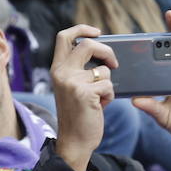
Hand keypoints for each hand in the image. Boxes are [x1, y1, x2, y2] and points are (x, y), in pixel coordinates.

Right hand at [49, 24, 118, 170]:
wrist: (74, 141)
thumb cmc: (78, 114)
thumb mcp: (71, 87)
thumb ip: (78, 69)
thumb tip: (101, 52)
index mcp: (57, 69)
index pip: (64, 37)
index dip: (82, 29)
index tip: (97, 32)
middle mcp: (61, 73)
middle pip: (88, 45)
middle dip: (107, 51)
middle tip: (114, 63)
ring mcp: (72, 82)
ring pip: (103, 70)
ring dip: (108, 84)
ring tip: (99, 98)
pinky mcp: (85, 93)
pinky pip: (108, 85)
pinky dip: (109, 96)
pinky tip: (100, 107)